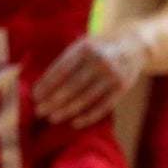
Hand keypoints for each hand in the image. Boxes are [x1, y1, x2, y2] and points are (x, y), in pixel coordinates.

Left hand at [32, 31, 147, 127]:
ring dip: (67, 110)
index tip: (34, 96)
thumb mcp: (82, 45)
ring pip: (86, 98)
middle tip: (39, 111)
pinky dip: (88, 116)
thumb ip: (66, 61)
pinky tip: (74, 122)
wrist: (132, 45)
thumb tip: (42, 85)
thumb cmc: (98, 48)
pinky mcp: (122, 87)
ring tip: (52, 118)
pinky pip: (103, 106)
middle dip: (53, 100)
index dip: (47, 84)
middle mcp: (99, 61)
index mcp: (85, 48)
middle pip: (72, 85)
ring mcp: (112, 75)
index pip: (62, 69)